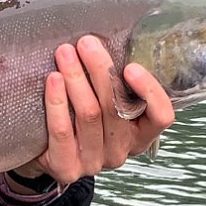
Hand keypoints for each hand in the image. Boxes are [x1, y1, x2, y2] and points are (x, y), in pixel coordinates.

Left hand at [14, 39, 174, 184]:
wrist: (44, 152)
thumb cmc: (79, 116)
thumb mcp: (105, 100)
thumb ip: (115, 81)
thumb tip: (111, 37)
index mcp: (140, 134)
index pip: (161, 117)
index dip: (150, 92)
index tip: (131, 67)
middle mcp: (121, 151)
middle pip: (117, 108)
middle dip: (101, 70)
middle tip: (86, 43)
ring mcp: (95, 162)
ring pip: (89, 115)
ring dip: (77, 79)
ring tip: (65, 54)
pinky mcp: (67, 168)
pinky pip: (62, 131)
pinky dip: (57, 102)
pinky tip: (53, 80)